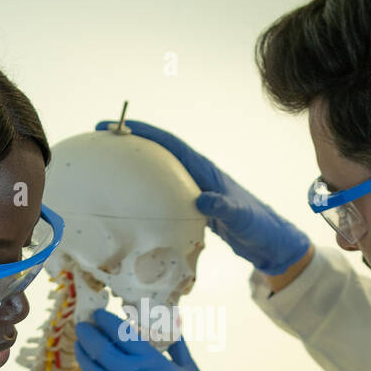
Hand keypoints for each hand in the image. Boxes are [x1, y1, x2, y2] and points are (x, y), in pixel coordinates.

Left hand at [75, 308, 230, 370]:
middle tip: (82, 326)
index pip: (120, 333)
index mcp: (152, 362)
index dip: (105, 321)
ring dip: (83, 357)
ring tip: (81, 348)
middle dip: (88, 334)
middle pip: (100, 349)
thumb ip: (177, 346)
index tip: (98, 315)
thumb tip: (170, 325)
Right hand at [96, 118, 311, 275]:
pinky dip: (146, 192)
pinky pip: (163, 194)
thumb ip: (224, 208)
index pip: (171, 145)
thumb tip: (202, 200)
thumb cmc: (258, 227)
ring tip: (107, 167)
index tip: (116, 127)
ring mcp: (195, 190)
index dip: (144, 133)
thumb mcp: (242, 219)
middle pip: (160, 153)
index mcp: (206, 171)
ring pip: (159, 173)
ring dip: (136, 167)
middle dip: (132, 144)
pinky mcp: (194, 207)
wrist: (270, 242)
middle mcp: (198, 175)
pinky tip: (131, 202)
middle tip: (100, 142)